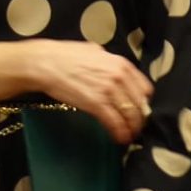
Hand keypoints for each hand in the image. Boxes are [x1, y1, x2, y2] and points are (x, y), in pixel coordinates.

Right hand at [34, 41, 152, 143]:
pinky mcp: (97, 105)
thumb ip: (107, 61)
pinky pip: (115, 122)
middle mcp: (119, 77)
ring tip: (129, 136)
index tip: (138, 109)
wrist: (44, 63)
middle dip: (139, 118)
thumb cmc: (63, 55)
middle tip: (135, 126)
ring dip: (131, 129)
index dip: (143, 102)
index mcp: (121, 63)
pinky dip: (119, 133)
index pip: (145, 88)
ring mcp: (109, 91)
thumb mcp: (92, 51)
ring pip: (129, 115)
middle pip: (140, 104)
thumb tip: (111, 68)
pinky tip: (119, 138)